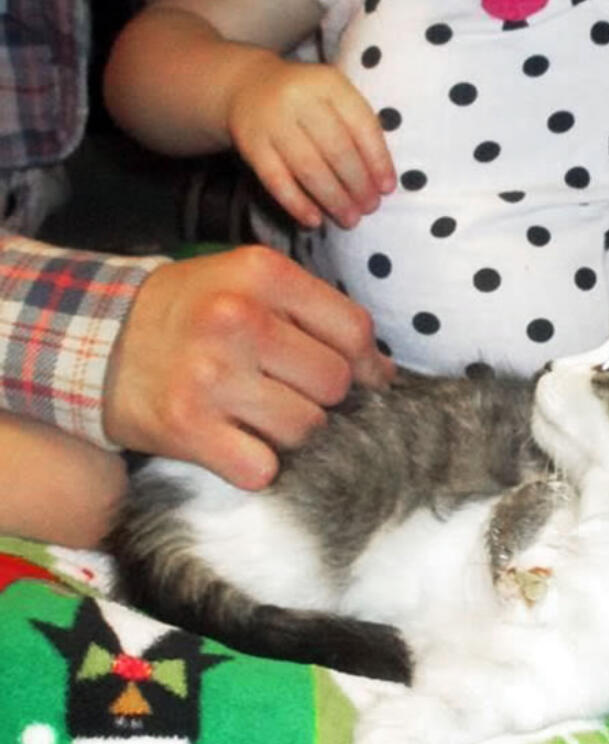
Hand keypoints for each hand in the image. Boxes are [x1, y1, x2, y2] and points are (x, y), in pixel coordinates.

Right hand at [103, 246, 394, 488]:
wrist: (95, 339)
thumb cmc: (190, 309)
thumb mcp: (248, 280)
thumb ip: (313, 310)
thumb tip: (378, 369)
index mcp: (264, 275)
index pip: (354, 330)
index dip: (367, 363)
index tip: (363, 377)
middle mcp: (240, 320)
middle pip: (334, 383)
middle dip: (323, 396)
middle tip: (294, 392)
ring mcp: (213, 376)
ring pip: (305, 428)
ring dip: (292, 432)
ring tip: (261, 415)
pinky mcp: (187, 428)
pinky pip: (261, 468)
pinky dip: (257, 464)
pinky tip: (237, 443)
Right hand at [227, 56, 395, 228]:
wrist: (248, 86)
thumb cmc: (306, 99)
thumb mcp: (333, 96)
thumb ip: (357, 126)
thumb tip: (382, 179)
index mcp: (329, 84)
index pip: (361, 125)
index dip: (378, 159)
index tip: (388, 188)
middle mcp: (299, 99)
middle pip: (336, 149)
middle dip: (358, 184)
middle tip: (370, 207)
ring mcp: (272, 122)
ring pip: (308, 167)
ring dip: (333, 198)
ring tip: (350, 219)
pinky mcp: (251, 145)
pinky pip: (276, 180)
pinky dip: (297, 203)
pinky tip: (313, 220)